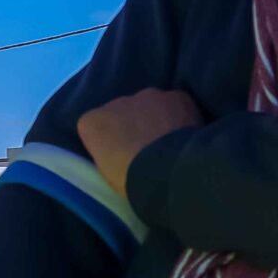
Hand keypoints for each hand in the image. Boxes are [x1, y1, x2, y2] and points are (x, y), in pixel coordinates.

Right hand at [77, 89, 201, 200]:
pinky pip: (175, 104)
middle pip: (121, 111)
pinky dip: (179, 116)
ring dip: (154, 119)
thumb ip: (108, 153)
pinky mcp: (176, 96)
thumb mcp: (107, 173)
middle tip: (144, 151)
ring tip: (167, 144)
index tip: (117, 156)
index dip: (107, 141)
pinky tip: (185, 135)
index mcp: (92, 122)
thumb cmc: (132, 181)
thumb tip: (119, 151)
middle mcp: (116, 101)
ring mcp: (147, 96)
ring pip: (149, 105)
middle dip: (131, 126)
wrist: (171, 173)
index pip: (94, 126)